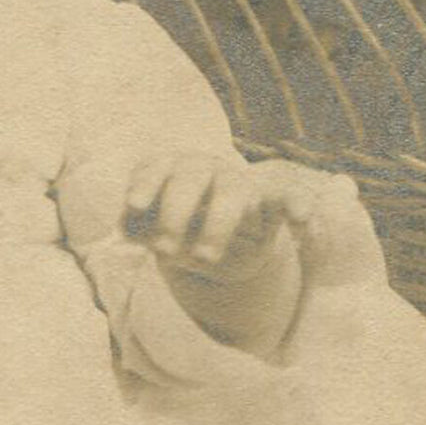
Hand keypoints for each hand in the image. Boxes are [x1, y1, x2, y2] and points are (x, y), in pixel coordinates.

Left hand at [124, 152, 315, 281]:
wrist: (220, 243)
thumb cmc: (178, 228)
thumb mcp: (152, 231)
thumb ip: (138, 230)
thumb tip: (124, 234)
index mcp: (171, 168)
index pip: (156, 167)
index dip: (145, 184)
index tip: (134, 205)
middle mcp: (205, 167)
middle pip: (190, 176)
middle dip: (175, 213)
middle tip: (164, 250)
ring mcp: (239, 181)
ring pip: (233, 189)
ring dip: (216, 224)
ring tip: (204, 257)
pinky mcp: (271, 199)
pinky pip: (289, 195)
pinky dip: (299, 205)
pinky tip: (301, 223)